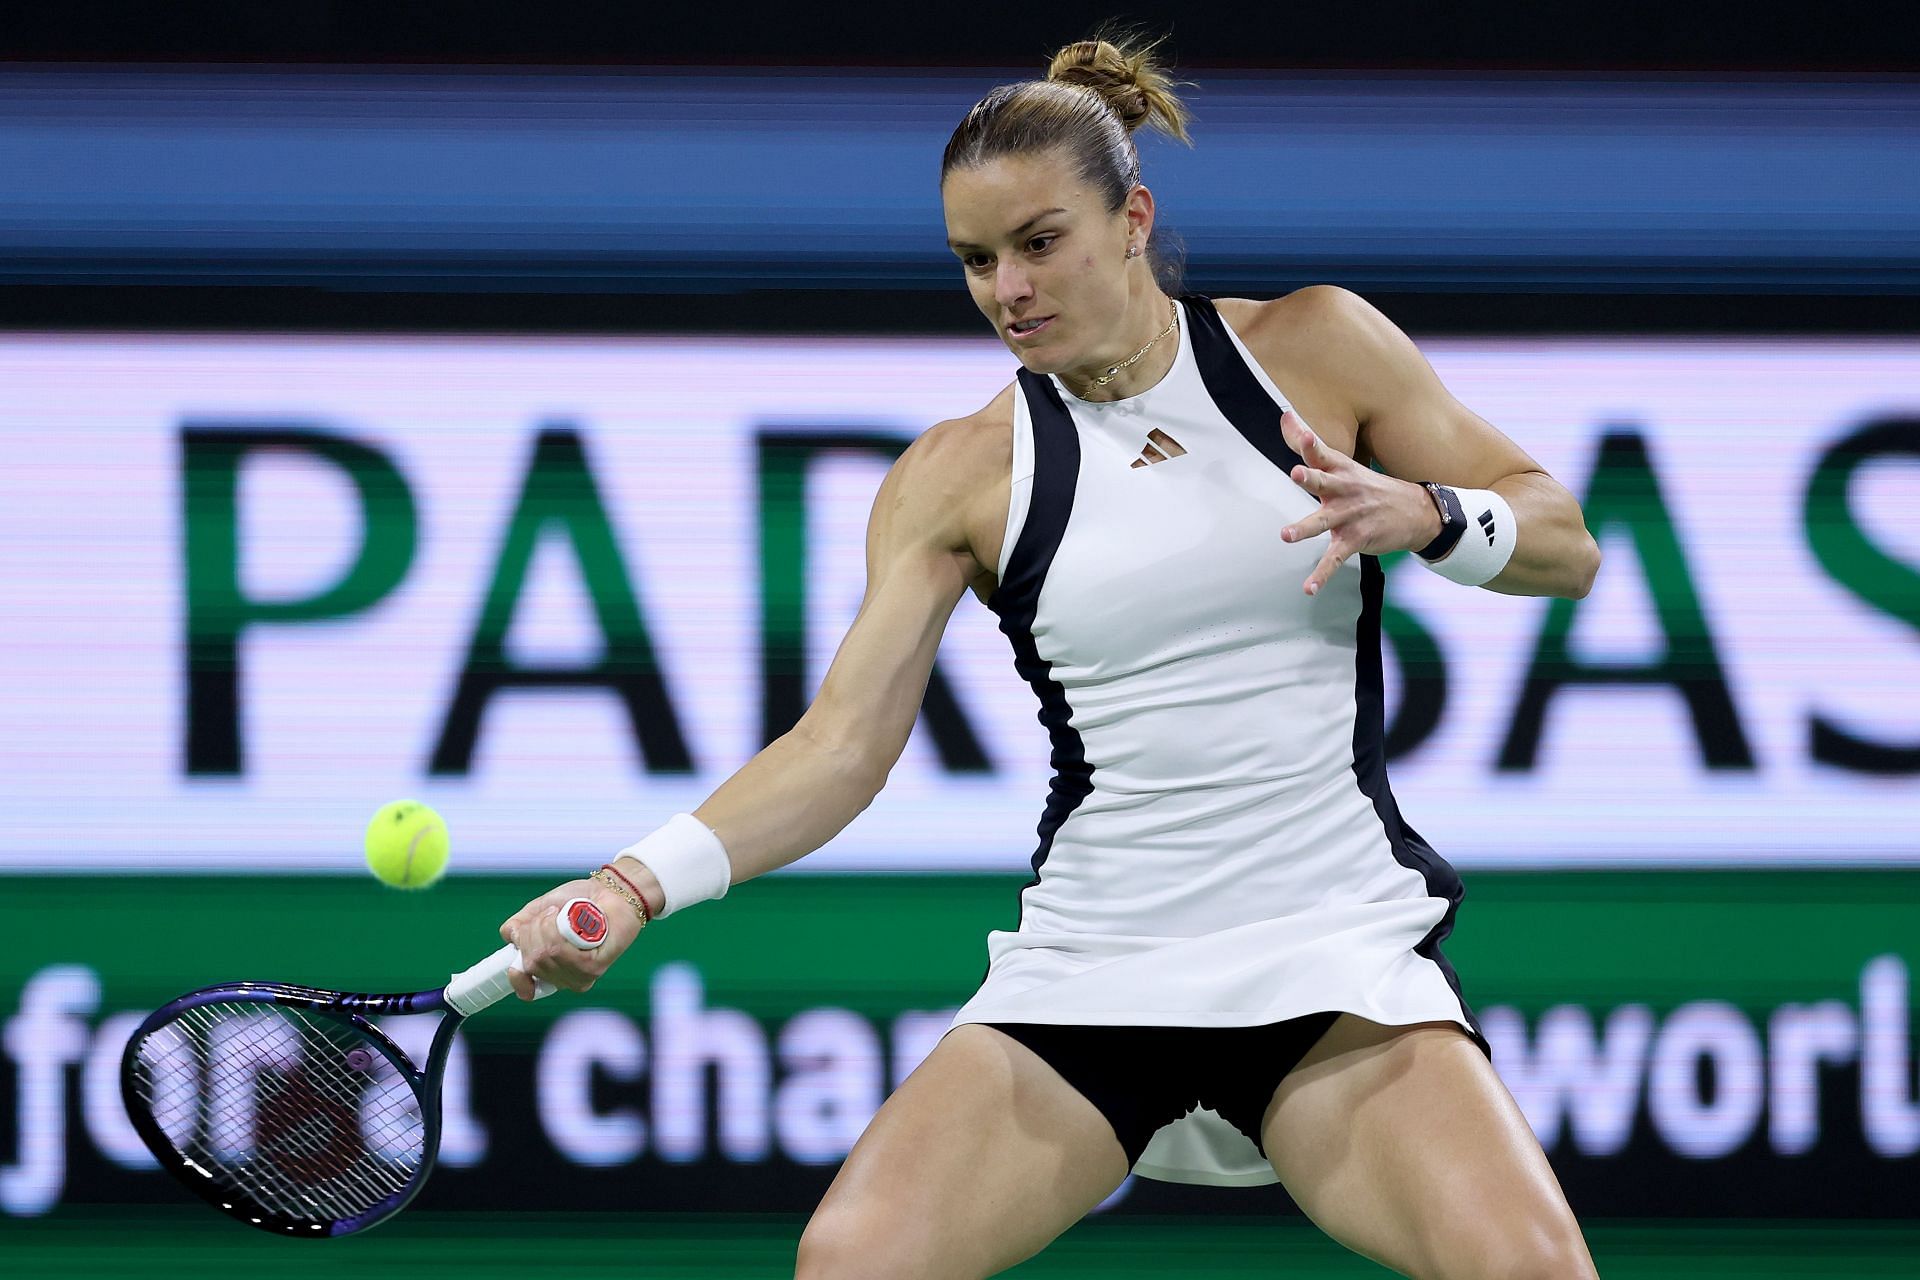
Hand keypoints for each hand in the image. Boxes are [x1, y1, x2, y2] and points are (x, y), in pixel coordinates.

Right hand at [498, 875, 645, 999]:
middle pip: (531, 962)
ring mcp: (579, 975)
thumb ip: (518, 926)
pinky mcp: (594, 968)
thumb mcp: (538, 909)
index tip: (516, 967)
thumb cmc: (578, 901)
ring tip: (561, 914)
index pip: (526, 989)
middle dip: (533, 932)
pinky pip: (563, 952)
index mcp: (547, 968)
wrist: (611, 892)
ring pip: (545, 955)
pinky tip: (571, 920)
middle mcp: (562, 978)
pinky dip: (561, 929)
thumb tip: (510, 938)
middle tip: (550, 915)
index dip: (517, 979)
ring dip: (547, 926)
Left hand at [1278, 410, 1442, 594]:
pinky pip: (1335, 559)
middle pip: (1324, 481)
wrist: (1417, 511)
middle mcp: (1344, 490)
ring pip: (1324, 521)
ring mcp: (1350, 516)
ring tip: (1286, 535)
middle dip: (1310, 477)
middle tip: (1296, 473)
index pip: (1322, 453)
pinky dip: (1321, 575)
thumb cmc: (1371, 487)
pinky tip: (1309, 588)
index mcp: (1342, 470)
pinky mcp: (1356, 540)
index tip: (1299, 430)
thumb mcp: (1345, 463)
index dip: (1310, 442)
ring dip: (1305, 528)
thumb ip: (1311, 446)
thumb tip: (1285, 416)